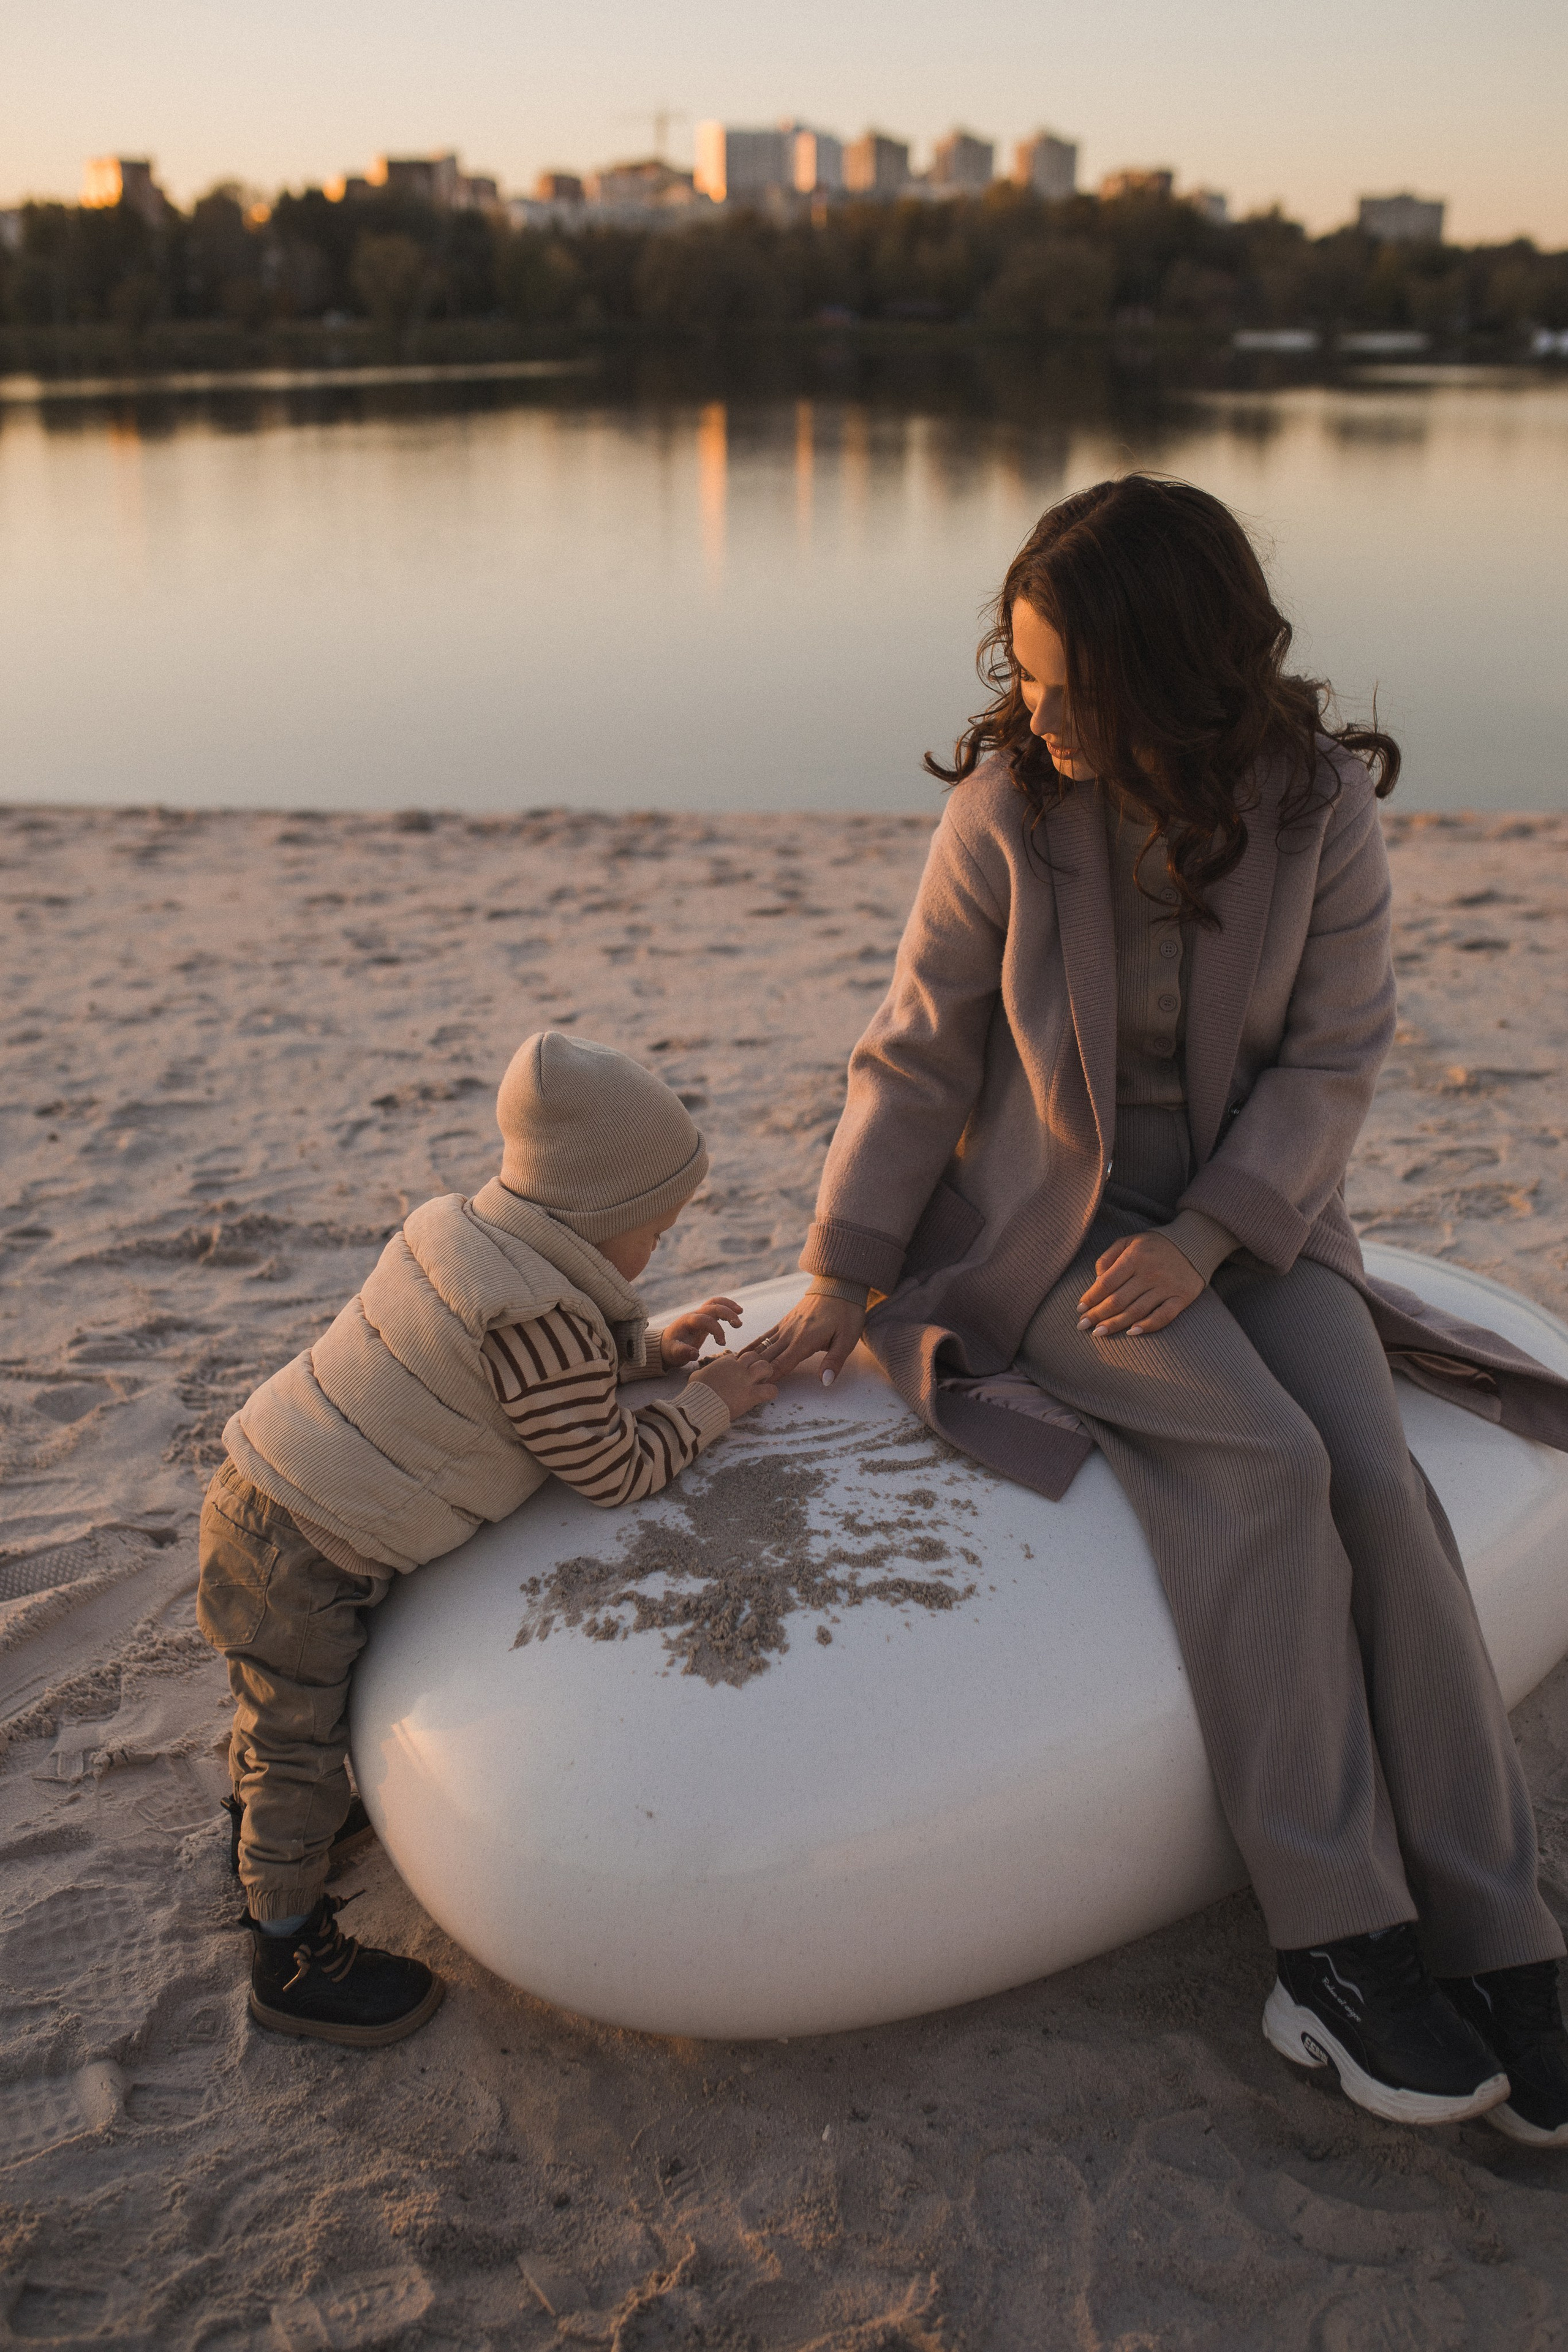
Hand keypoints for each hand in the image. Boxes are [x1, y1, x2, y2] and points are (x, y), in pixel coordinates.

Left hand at [660, 1297, 742, 1367]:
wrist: (666, 1345)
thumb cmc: (670, 1350)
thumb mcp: (674, 1353)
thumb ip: (683, 1352)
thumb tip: (694, 1354)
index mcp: (687, 1321)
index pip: (705, 1319)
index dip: (716, 1329)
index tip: (722, 1343)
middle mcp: (694, 1314)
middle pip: (712, 1307)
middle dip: (727, 1313)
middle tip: (738, 1325)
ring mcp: (699, 1315)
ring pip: (715, 1303)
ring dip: (729, 1306)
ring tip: (740, 1313)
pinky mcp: (704, 1318)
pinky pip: (716, 1307)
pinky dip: (727, 1307)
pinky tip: (737, 1313)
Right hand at [690, 1351, 778, 1420]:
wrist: (699, 1405)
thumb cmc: (696, 1392)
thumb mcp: (697, 1375)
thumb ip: (704, 1371)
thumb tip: (704, 1372)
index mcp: (725, 1362)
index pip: (738, 1356)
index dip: (740, 1363)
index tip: (739, 1371)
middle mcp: (738, 1368)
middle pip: (755, 1356)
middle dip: (757, 1362)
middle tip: (756, 1373)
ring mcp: (746, 1380)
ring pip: (766, 1366)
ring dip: (768, 1372)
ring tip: (765, 1380)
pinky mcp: (751, 1395)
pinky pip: (770, 1390)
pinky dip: (772, 1391)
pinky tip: (768, 1394)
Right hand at [744, 1294, 865, 1386]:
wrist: (839, 1286)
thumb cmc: (846, 1313)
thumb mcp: (846, 1339)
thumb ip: (833, 1361)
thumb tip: (824, 1381)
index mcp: (804, 1341)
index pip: (781, 1366)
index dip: (769, 1379)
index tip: (755, 1391)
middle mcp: (790, 1334)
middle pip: (767, 1358)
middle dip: (754, 1373)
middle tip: (738, 1387)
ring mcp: (785, 1327)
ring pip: (763, 1347)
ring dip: (749, 1360)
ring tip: (733, 1373)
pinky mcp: (785, 1321)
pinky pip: (766, 1336)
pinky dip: (754, 1346)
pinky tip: (743, 1353)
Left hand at [1077, 1233, 1202, 1337]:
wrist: (1195, 1243)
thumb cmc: (1154, 1245)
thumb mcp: (1129, 1241)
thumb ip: (1109, 1257)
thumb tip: (1096, 1281)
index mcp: (1134, 1257)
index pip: (1107, 1282)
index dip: (1091, 1297)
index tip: (1079, 1309)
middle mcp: (1150, 1272)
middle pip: (1118, 1300)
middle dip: (1098, 1315)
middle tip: (1082, 1326)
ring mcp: (1167, 1286)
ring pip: (1136, 1311)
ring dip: (1115, 1324)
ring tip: (1099, 1333)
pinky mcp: (1182, 1298)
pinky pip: (1163, 1316)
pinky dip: (1148, 1325)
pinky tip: (1132, 1332)